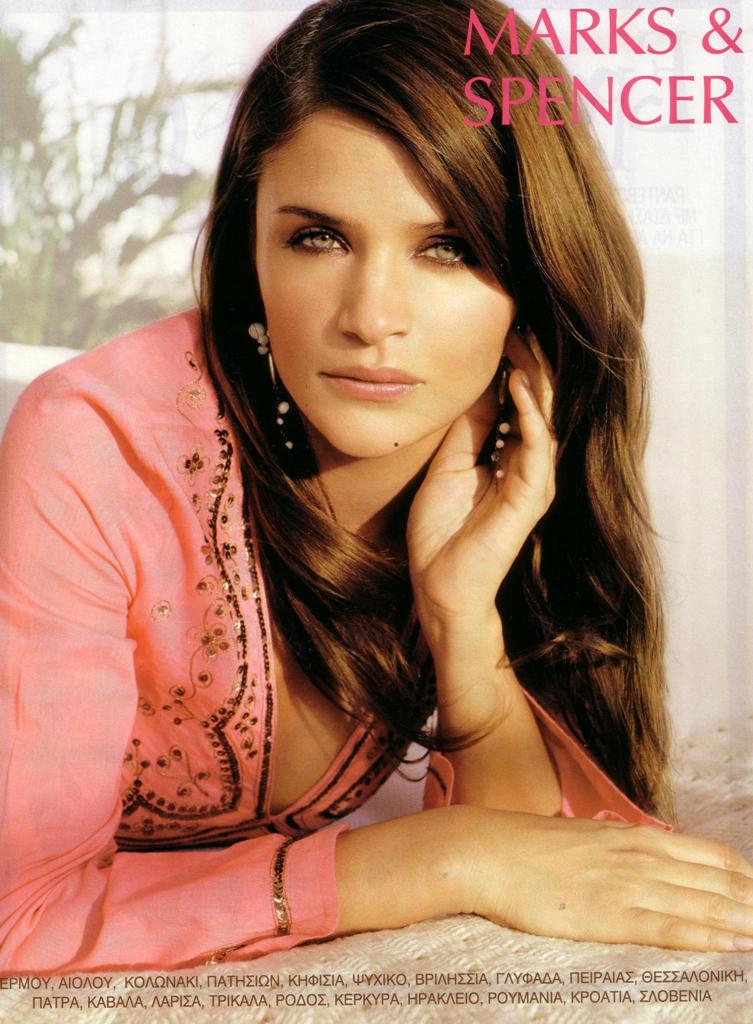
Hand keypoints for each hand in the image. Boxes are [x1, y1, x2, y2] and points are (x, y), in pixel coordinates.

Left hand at [407, 329, 556, 635]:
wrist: (438, 584)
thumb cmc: (441, 530)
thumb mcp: (450, 464)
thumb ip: (469, 429)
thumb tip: (481, 386)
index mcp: (509, 459)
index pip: (520, 405)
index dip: (514, 369)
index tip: (505, 333)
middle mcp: (527, 467)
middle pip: (538, 407)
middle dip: (531, 366)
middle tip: (522, 327)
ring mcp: (533, 482)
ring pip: (545, 421)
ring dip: (537, 382)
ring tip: (526, 345)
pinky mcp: (530, 498)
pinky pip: (538, 449)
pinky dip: (532, 416)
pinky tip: (522, 387)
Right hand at [459, 806, 752, 951]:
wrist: (488, 851)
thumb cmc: (530, 848)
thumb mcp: (588, 840)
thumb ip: (622, 852)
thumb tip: (646, 866)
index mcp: (637, 838)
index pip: (713, 857)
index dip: (746, 880)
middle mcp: (641, 857)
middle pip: (719, 881)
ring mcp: (628, 885)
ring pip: (705, 905)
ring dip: (744, 921)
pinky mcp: (609, 915)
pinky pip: (671, 929)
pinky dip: (710, 938)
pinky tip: (735, 946)